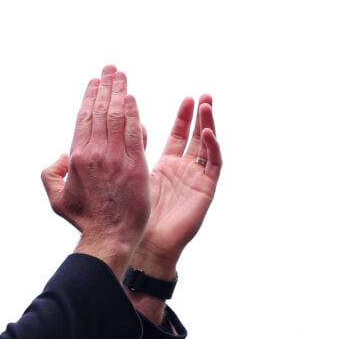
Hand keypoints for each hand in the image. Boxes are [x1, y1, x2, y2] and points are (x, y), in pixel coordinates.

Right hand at [41, 65, 149, 276]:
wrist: (109, 235)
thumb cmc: (85, 219)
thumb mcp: (56, 197)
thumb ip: (51, 173)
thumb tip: (61, 155)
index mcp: (76, 157)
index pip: (84, 118)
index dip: (90, 97)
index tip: (96, 82)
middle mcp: (95, 153)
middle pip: (101, 111)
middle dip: (106, 86)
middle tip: (111, 69)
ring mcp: (116, 157)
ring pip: (118, 117)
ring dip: (120, 93)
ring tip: (122, 76)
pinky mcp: (136, 164)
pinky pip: (134, 132)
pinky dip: (133, 113)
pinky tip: (133, 98)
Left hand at [132, 94, 221, 276]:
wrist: (145, 242)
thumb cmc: (132, 215)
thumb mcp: (129, 176)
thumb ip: (131, 151)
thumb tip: (126, 124)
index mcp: (166, 166)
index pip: (178, 135)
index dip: (182, 117)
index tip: (187, 98)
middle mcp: (184, 170)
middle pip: (196, 137)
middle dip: (199, 116)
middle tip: (203, 95)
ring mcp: (196, 179)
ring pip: (208, 147)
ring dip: (208, 125)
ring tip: (206, 105)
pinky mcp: (206, 190)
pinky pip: (214, 165)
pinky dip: (212, 148)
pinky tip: (206, 133)